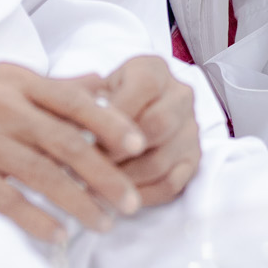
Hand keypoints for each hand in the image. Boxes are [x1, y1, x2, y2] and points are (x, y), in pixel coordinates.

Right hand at [0, 62, 149, 243]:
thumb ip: (51, 86)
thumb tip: (102, 84)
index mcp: (13, 81)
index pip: (74, 100)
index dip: (111, 123)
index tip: (139, 145)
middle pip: (67, 142)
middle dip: (105, 175)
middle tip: (131, 200)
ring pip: (44, 176)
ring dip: (80, 204)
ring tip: (104, 224)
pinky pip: (8, 201)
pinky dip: (37, 220)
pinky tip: (58, 235)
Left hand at [94, 56, 201, 208]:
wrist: (132, 108)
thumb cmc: (106, 97)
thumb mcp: (93, 86)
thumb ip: (84, 99)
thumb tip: (75, 127)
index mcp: (154, 70)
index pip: (144, 87)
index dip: (115, 115)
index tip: (86, 136)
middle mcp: (180, 96)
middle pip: (157, 124)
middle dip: (119, 150)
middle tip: (90, 164)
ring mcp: (190, 130)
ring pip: (161, 160)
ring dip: (126, 178)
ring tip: (97, 185)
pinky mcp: (193, 160)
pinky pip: (172, 184)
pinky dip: (142, 195)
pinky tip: (118, 197)